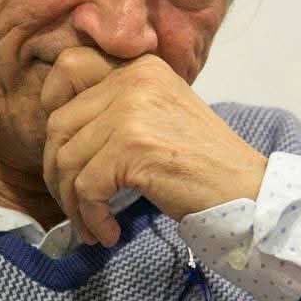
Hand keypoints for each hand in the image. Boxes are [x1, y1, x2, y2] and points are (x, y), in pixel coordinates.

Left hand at [41, 47, 266, 246]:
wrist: (248, 191)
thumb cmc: (203, 164)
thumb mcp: (159, 114)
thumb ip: (117, 107)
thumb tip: (59, 132)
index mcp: (139, 67)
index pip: (68, 69)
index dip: (51, 105)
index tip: (61, 146)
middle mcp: (133, 79)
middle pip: (58, 123)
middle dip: (56, 171)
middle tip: (73, 204)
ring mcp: (132, 111)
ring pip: (66, 159)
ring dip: (72, 202)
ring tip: (91, 225)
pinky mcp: (133, 148)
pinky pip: (86, 187)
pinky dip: (91, 217)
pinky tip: (108, 233)